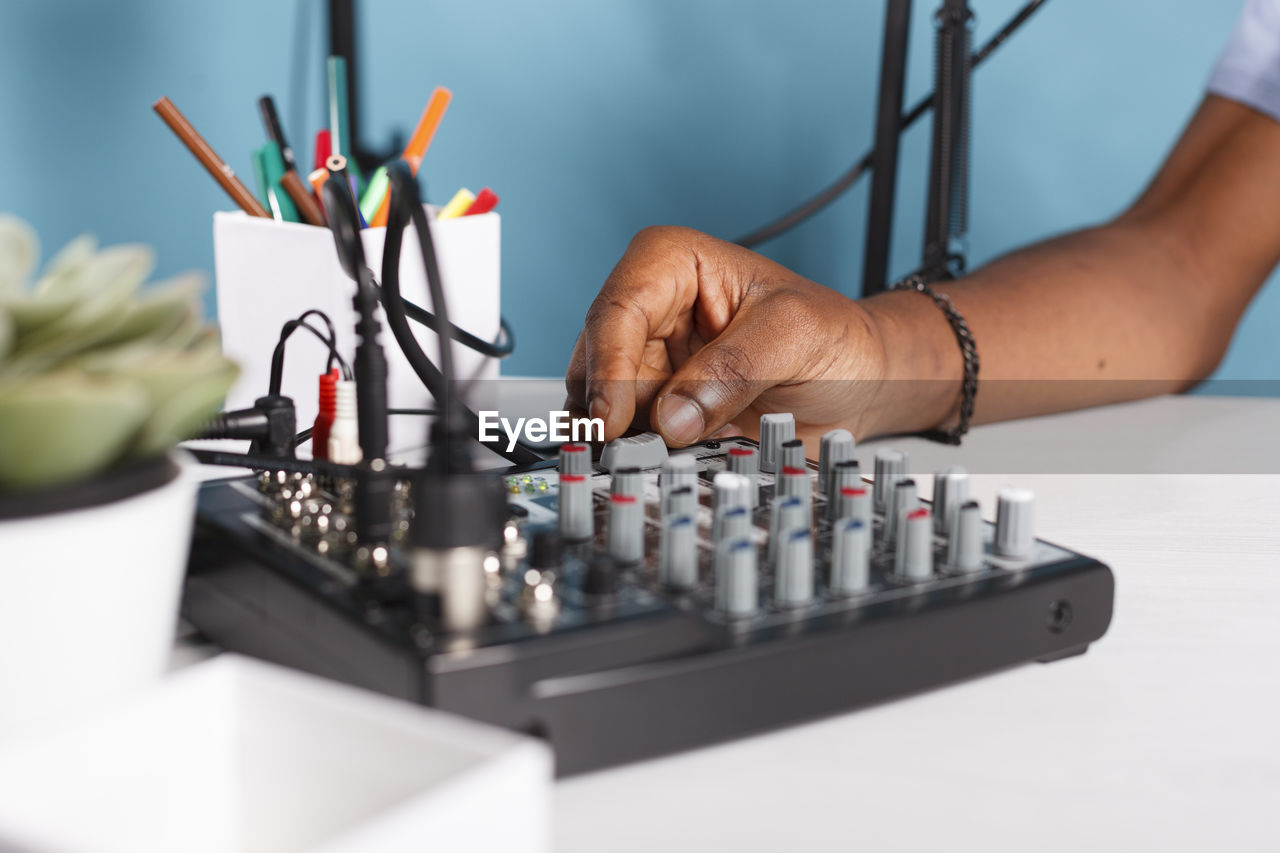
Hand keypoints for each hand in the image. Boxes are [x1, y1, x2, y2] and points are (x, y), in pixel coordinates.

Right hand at [565, 226, 890, 446]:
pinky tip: (663, 463)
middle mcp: (651, 309)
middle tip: (630, 453)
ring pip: (601, 401)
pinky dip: (638, 454)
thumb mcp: (795, 337)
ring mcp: (649, 361)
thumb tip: (672, 416)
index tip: (613, 418)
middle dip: (609, 408)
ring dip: (622, 436)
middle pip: (597, 359)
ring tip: (655, 460)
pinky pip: (627, 434)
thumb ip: (733, 370)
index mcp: (674, 262)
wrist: (859, 381)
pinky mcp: (656, 406)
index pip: (619, 309)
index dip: (607, 366)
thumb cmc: (834, 338)